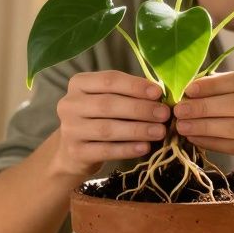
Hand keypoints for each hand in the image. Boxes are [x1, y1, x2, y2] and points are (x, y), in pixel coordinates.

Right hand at [50, 70, 168, 177]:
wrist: (73, 152)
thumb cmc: (98, 119)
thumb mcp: (107, 100)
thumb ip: (128, 94)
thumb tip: (158, 94)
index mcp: (79, 84)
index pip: (109, 80)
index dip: (135, 86)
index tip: (158, 93)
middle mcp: (69, 104)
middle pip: (108, 104)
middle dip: (140, 109)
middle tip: (164, 114)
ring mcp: (69, 129)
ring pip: (107, 129)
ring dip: (137, 130)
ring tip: (159, 131)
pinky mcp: (75, 152)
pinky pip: (105, 150)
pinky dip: (127, 149)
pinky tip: (144, 147)